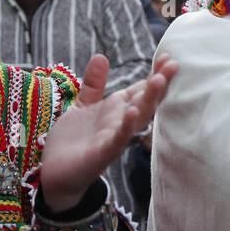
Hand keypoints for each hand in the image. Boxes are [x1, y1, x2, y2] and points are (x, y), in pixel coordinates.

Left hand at [39, 54, 177, 212]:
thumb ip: (94, 83)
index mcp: (117, 110)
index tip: (167, 57)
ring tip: (159, 81)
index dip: (154, 74)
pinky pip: (118, 139)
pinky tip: (133, 112)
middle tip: (174, 64)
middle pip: (145, 100)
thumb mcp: (83, 105)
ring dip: (149, 100)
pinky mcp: (102, 153)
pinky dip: (126, 126)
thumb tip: (102, 56)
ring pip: (137, 118)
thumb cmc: (73, 141)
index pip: (140, 89)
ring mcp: (114, 139)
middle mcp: (120, 123)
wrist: (55, 173)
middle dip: (159, 83)